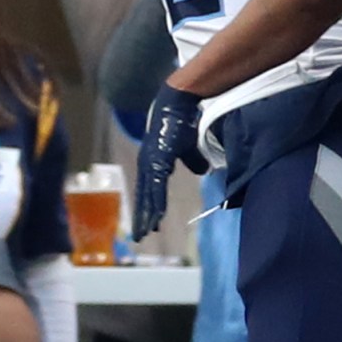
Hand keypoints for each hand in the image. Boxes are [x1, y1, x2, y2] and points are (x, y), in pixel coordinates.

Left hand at [135, 82, 206, 238]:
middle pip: (142, 196)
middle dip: (141, 217)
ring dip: (147, 215)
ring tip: (147, 232)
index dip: (147, 207)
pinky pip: (157, 187)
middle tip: (139, 237)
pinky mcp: (158, 160)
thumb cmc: (183, 122)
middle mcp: (146, 164)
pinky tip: (157, 216)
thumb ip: (193, 161)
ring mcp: (150, 162)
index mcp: (151, 161)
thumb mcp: (189, 147)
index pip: (146, 190)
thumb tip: (202, 172)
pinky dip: (157, 203)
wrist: (179, 104)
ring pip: (148, 196)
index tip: (148, 224)